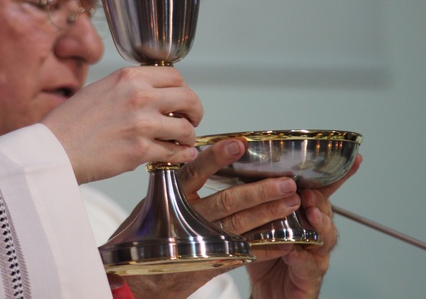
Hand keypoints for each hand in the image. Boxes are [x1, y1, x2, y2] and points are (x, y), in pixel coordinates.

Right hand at [41, 66, 201, 183]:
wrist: (53, 149)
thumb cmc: (71, 122)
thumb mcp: (100, 89)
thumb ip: (129, 89)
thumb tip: (154, 97)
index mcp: (128, 77)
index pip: (175, 77)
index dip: (183, 90)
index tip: (181, 101)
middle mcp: (139, 96)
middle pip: (188, 98)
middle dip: (195, 111)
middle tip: (191, 120)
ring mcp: (142, 124)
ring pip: (186, 128)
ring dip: (189, 137)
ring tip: (184, 142)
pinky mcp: (140, 150)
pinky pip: (175, 152)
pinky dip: (181, 155)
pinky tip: (180, 156)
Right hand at [124, 139, 303, 297]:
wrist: (135, 282)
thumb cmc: (143, 238)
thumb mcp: (152, 204)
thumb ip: (176, 184)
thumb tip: (199, 156)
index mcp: (171, 199)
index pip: (195, 173)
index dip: (217, 158)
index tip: (240, 144)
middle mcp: (187, 220)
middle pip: (227, 201)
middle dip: (260, 191)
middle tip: (286, 182)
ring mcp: (200, 243)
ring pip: (240, 226)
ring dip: (269, 214)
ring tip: (291, 202)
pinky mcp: (210, 264)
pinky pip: (244, 254)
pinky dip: (266, 247)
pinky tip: (286, 241)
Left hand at [246, 154, 362, 298]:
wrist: (266, 294)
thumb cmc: (266, 257)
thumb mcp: (259, 223)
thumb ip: (260, 202)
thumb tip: (248, 171)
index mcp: (304, 216)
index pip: (322, 191)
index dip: (338, 176)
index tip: (354, 158)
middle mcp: (315, 234)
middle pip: (325, 210)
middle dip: (319, 199)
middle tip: (307, 192)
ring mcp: (316, 255)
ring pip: (325, 237)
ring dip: (318, 223)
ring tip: (311, 214)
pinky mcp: (309, 277)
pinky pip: (308, 265)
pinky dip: (301, 257)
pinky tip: (293, 251)